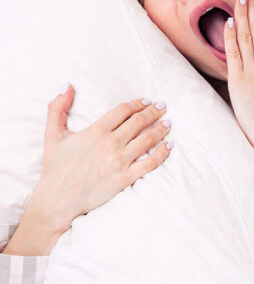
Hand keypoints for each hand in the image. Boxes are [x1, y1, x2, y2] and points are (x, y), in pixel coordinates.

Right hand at [2, 87, 172, 255]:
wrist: (58, 198)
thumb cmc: (56, 166)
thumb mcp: (52, 134)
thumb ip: (57, 108)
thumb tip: (67, 85)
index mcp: (95, 131)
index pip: (123, 111)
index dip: (137, 103)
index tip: (147, 101)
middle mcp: (110, 144)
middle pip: (139, 122)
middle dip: (154, 112)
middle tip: (163, 106)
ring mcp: (119, 161)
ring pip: (148, 139)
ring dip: (162, 128)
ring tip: (169, 122)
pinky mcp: (125, 178)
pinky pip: (151, 163)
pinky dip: (163, 153)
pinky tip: (170, 145)